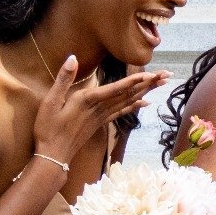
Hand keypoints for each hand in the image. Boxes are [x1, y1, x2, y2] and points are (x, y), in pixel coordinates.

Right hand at [33, 56, 167, 165]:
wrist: (53, 156)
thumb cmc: (48, 129)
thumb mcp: (50, 102)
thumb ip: (63, 79)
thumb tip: (72, 58)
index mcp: (87, 100)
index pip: (116, 88)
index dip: (134, 81)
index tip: (151, 74)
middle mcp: (99, 108)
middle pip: (128, 93)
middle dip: (148, 83)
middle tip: (167, 75)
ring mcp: (101, 117)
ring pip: (128, 101)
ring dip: (146, 91)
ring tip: (161, 83)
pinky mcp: (100, 123)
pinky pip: (121, 112)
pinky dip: (134, 106)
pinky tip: (146, 103)